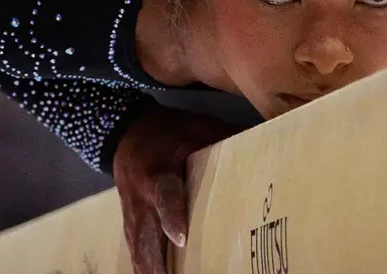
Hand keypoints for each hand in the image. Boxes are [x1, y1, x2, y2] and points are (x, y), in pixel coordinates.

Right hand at [112, 104, 240, 273]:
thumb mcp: (193, 127)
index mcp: (157, 173)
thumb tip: (261, 146)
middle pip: (146, 239)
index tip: (181, 238)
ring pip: (139, 253)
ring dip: (151, 272)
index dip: (172, 217)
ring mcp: (133, 218)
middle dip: (157, 265)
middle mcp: (141, 201)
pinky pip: (137, 255)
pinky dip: (147, 271)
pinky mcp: (132, 228)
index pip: (165, 197)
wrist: (125, 135)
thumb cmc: (165, 133)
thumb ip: (222, 138)